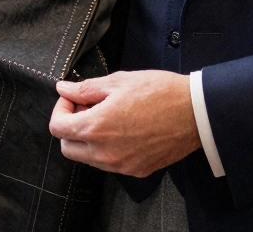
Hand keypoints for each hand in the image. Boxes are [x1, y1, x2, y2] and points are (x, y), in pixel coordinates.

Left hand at [49, 70, 199, 177]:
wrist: (195, 112)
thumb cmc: (160, 92)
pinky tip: (124, 130)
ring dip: (88, 139)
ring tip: (108, 117)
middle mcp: (104, 152)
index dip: (61, 109)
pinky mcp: (136, 170)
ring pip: (87, 158)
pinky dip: (108, 149)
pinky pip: (110, 163)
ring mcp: (120, 165)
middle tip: (87, 108)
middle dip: (70, 127)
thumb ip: (86, 88)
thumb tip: (64, 89)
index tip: (73, 99)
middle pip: (67, 147)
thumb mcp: (119, 81)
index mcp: (96, 127)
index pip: (57, 128)